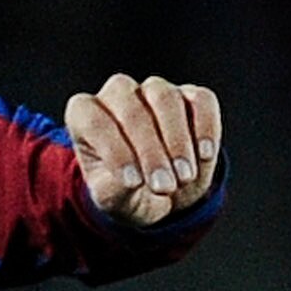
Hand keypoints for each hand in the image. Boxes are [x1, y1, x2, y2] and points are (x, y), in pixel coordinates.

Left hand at [64, 73, 222, 226]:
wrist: (160, 191)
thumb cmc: (126, 192)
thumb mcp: (113, 200)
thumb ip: (114, 190)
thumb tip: (130, 182)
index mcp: (85, 115)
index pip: (95, 123)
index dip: (115, 152)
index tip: (133, 183)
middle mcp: (117, 94)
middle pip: (132, 110)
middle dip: (150, 152)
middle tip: (164, 187)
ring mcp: (154, 90)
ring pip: (165, 99)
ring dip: (177, 141)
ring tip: (184, 177)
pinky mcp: (190, 94)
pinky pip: (201, 101)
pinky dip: (206, 128)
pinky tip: (205, 156)